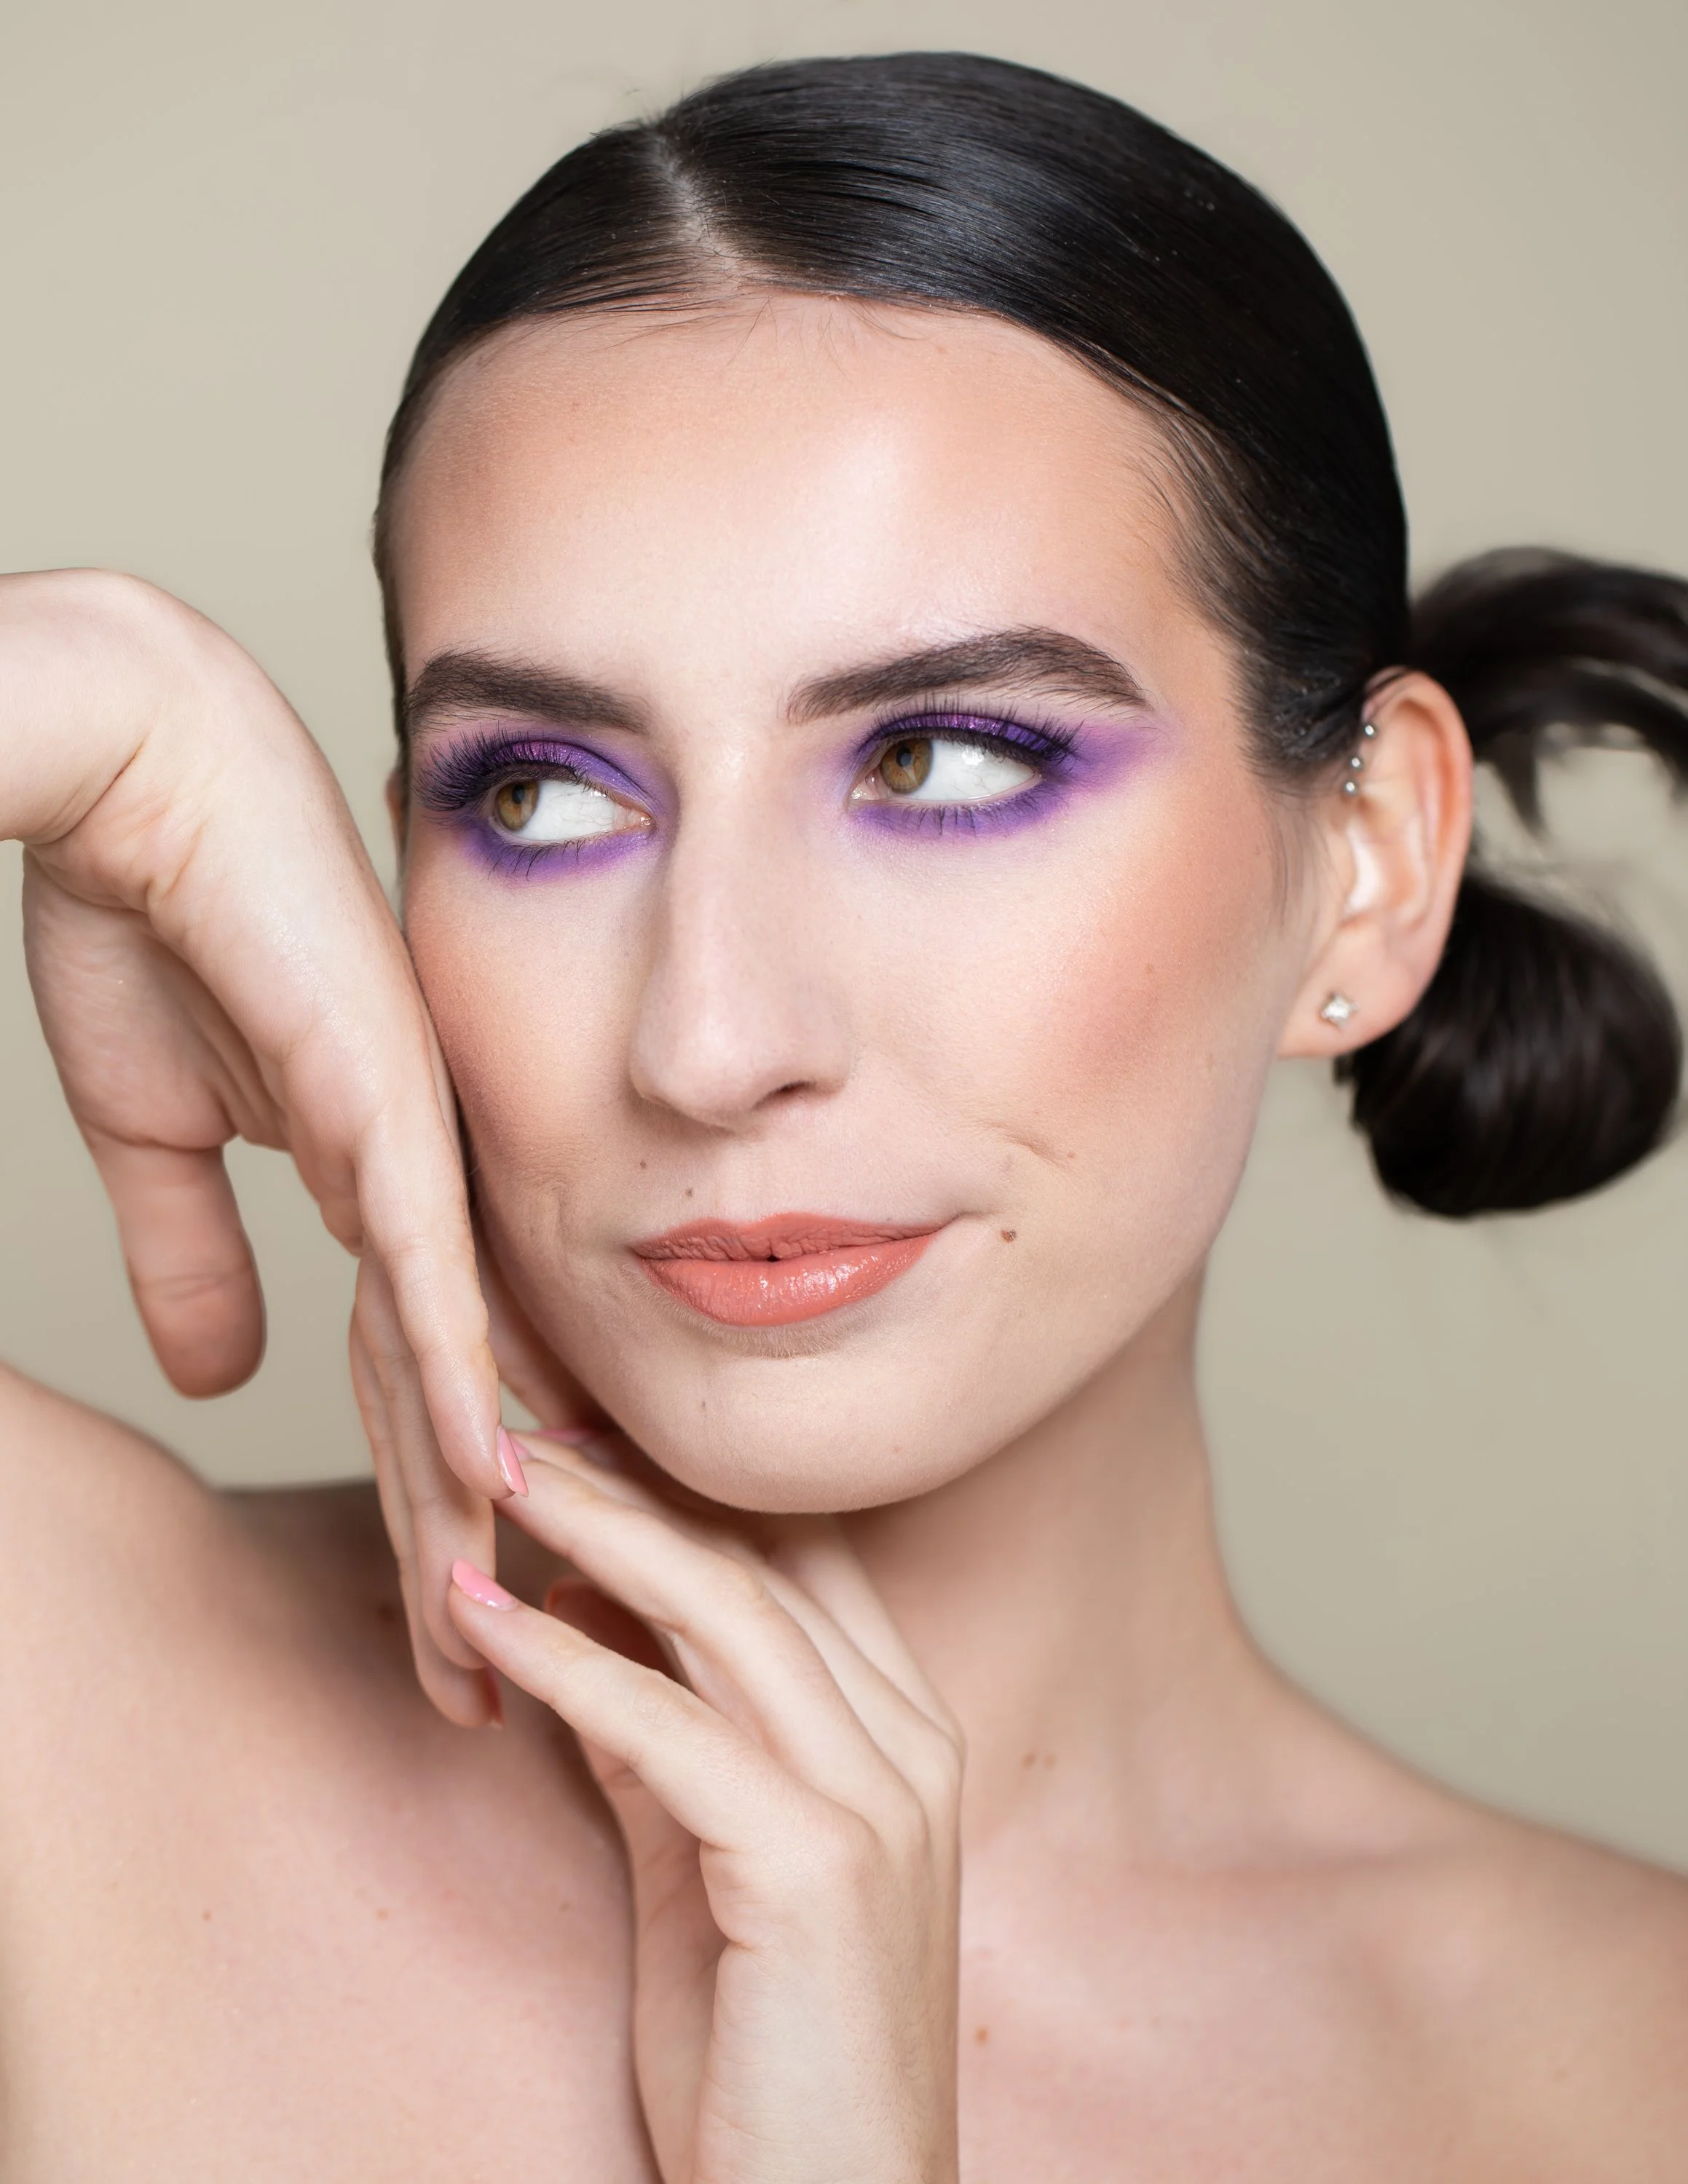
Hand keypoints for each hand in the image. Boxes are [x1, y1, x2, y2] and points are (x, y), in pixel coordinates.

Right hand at [4, 567, 504, 1722]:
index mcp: (380, 1188)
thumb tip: (219, 1368)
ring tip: (510, 1640)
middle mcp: (426, 1186)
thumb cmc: (163, 927)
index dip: (418, 1512)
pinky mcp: (390, 1115)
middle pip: (452, 1408)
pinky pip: (435, 1274)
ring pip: (459, 1365)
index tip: (433, 1622)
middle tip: (486, 1695)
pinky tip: (500, 1488)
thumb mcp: (162, 1135)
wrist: (145, 781)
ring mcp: (420, 1153)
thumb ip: (199, 1251)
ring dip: (476, 1514)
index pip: (409, 1385)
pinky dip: (463, 1383)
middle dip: (462, 1559)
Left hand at [449, 1432, 963, 2183]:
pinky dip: (568, 1662)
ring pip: (729, 1610)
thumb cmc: (764, 2053)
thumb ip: (659, 1737)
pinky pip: (673, 1730)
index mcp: (902, 1730)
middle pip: (765, 1553)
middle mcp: (910, 1742)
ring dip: (594, 1527)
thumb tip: (580, 1616)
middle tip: (516, 1401)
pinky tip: (482, 1617)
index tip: (571, 1413)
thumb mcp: (699, 1864)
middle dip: (632, 1466)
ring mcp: (879, 1801)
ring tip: (488, 1470)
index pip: (796, 1552)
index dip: (681, 1473)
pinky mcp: (819, 1869)